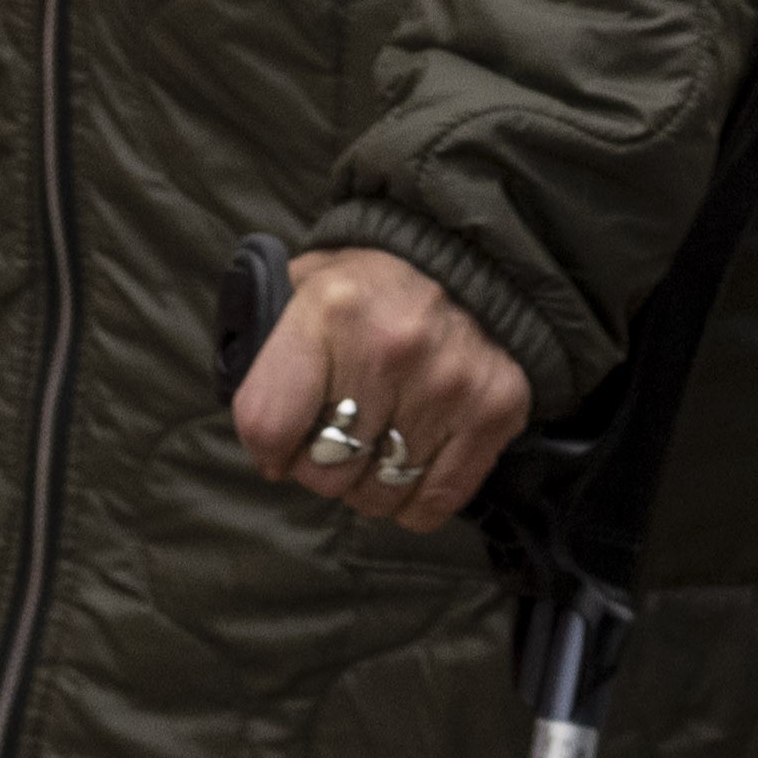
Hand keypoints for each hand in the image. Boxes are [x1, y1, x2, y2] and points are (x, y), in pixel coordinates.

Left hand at [231, 248, 538, 539]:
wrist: (472, 255)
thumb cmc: (374, 284)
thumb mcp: (307, 285)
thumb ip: (269, 346)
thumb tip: (262, 436)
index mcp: (330, 310)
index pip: (267, 424)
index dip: (268, 447)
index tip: (282, 443)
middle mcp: (390, 348)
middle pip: (324, 471)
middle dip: (323, 465)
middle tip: (339, 436)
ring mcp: (448, 384)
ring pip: (378, 494)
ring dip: (370, 483)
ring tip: (379, 444)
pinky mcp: (495, 410)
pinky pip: (435, 501)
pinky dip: (417, 500)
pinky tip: (414, 464)